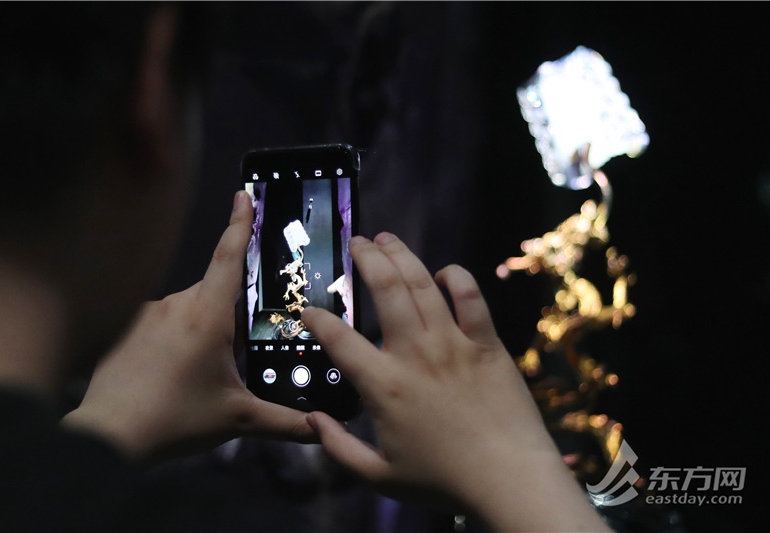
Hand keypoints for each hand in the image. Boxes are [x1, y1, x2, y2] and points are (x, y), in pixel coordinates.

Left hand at [63, 191, 315, 459]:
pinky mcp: (128, 325)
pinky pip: (164, 318)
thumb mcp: (238, 420)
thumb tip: (321, 427)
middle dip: (231, 313)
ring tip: (200, 370)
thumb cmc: (176, 420)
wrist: (109, 434)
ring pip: (191, 306)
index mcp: (207, 317)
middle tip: (236, 352)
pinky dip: (175, 335)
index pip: (228, 258)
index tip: (244, 194)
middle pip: (216, 290)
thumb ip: (285, 422)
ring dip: (204, 326)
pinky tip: (171, 369)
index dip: (240, 225)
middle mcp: (177, 304)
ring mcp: (148, 312)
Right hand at [302, 233, 607, 531]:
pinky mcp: (487, 343)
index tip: (308, 310)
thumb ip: (338, 448)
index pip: (339, 339)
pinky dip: (457, 278)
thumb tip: (313, 419)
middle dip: (366, 258)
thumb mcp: (380, 476)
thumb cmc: (444, 481)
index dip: (318, 319)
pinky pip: (471, 298)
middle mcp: (415, 352)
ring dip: (402, 256)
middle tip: (355, 243)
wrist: (510, 479)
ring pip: (423, 284)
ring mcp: (454, 342)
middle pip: (385, 288)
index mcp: (384, 384)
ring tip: (386, 239)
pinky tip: (444, 271)